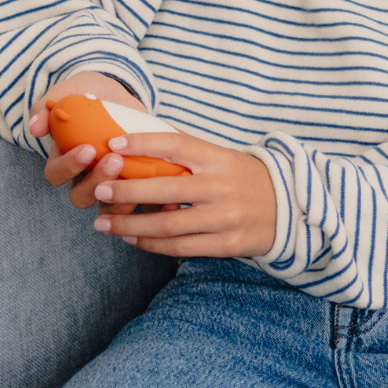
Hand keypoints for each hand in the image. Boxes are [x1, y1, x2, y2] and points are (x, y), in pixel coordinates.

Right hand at [26, 71, 147, 210]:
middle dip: (97, 181)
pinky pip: (137, 202)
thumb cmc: (89, 92)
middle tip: (114, 160)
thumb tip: (34, 128)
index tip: (88, 149)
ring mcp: (109, 181)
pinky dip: (148, 199)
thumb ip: (48, 105)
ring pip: (107, 204)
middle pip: (80, 196)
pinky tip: (161, 187)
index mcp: (63, 157)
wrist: (121, 91)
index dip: (69, 166)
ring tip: (134, 173)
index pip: (55, 174)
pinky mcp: (132, 182)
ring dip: (120, 195)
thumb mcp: (70, 90)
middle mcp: (83, 175)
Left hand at [92, 131, 276, 257]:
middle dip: (127, 190)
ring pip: (168, 225)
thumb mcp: (222, 156)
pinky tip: (131, 238)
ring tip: (104, 222)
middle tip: (98, 190)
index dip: (143, 143)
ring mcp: (224, 217)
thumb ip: (188, 152)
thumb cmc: (244, 177)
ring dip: (131, 224)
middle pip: (166, 188)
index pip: (176, 145)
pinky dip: (151, 244)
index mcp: (218, 158)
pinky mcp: (226, 244)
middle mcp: (221, 186)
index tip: (114, 145)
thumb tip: (141, 140)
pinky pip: (181, 248)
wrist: (289, 207)